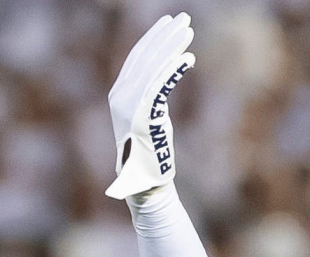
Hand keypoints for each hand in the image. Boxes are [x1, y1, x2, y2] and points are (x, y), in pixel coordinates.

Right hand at [105, 13, 194, 199]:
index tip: (169, 24)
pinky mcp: (143, 115)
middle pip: (145, 56)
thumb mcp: (152, 120)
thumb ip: (155, 96)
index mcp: (119, 94)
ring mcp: (130, 105)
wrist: (144, 185)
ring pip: (153, 66)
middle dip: (165, 35)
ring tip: (189, 31)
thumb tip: (168, 75)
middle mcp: (121, 96)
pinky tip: (189, 59)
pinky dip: (174, 70)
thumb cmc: (151, 158)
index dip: (153, 39)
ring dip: (172, 46)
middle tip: (184, 19)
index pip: (137, 58)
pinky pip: (160, 86)